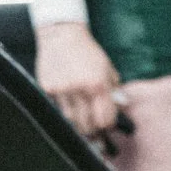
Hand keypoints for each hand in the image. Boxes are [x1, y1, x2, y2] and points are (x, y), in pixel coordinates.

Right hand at [35, 22, 121, 140]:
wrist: (61, 34)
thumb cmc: (88, 53)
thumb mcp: (107, 69)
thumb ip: (115, 90)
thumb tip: (123, 107)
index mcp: (97, 85)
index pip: (105, 120)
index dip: (107, 127)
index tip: (106, 127)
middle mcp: (79, 89)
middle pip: (88, 125)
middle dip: (93, 132)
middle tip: (95, 136)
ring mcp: (61, 89)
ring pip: (71, 121)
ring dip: (78, 127)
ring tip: (83, 128)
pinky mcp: (47, 88)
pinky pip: (56, 110)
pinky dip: (63, 114)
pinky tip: (69, 113)